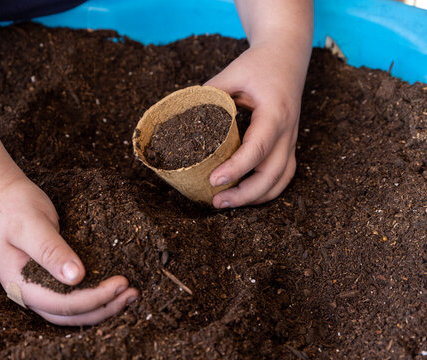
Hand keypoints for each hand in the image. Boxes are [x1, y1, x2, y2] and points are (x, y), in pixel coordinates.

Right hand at [0, 175, 137, 325]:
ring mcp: (38, 287)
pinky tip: (113, 288)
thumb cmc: (12, 208)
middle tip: (132, 292)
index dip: (94, 298)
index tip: (121, 283)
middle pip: (70, 314)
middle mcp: (29, 292)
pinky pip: (72, 296)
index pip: (63, 303)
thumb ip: (51, 250)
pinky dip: (94, 296)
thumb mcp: (31, 225)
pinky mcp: (48, 279)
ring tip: (130, 294)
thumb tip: (76, 276)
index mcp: (20, 284)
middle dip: (104, 307)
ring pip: (73, 311)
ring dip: (102, 306)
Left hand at [206, 41, 309, 206]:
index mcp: (275, 112)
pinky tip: (245, 196)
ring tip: (227, 203)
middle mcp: (288, 130)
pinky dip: (267, 190)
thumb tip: (183, 119)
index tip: (214, 180)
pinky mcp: (289, 143)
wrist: (288, 54)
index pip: (258, 147)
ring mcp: (291, 139)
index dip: (236, 168)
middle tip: (216, 202)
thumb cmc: (260, 62)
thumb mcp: (232, 73)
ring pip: (281, 179)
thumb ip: (209, 95)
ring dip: (256, 197)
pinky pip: (284, 174)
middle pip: (273, 173)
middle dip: (245, 193)